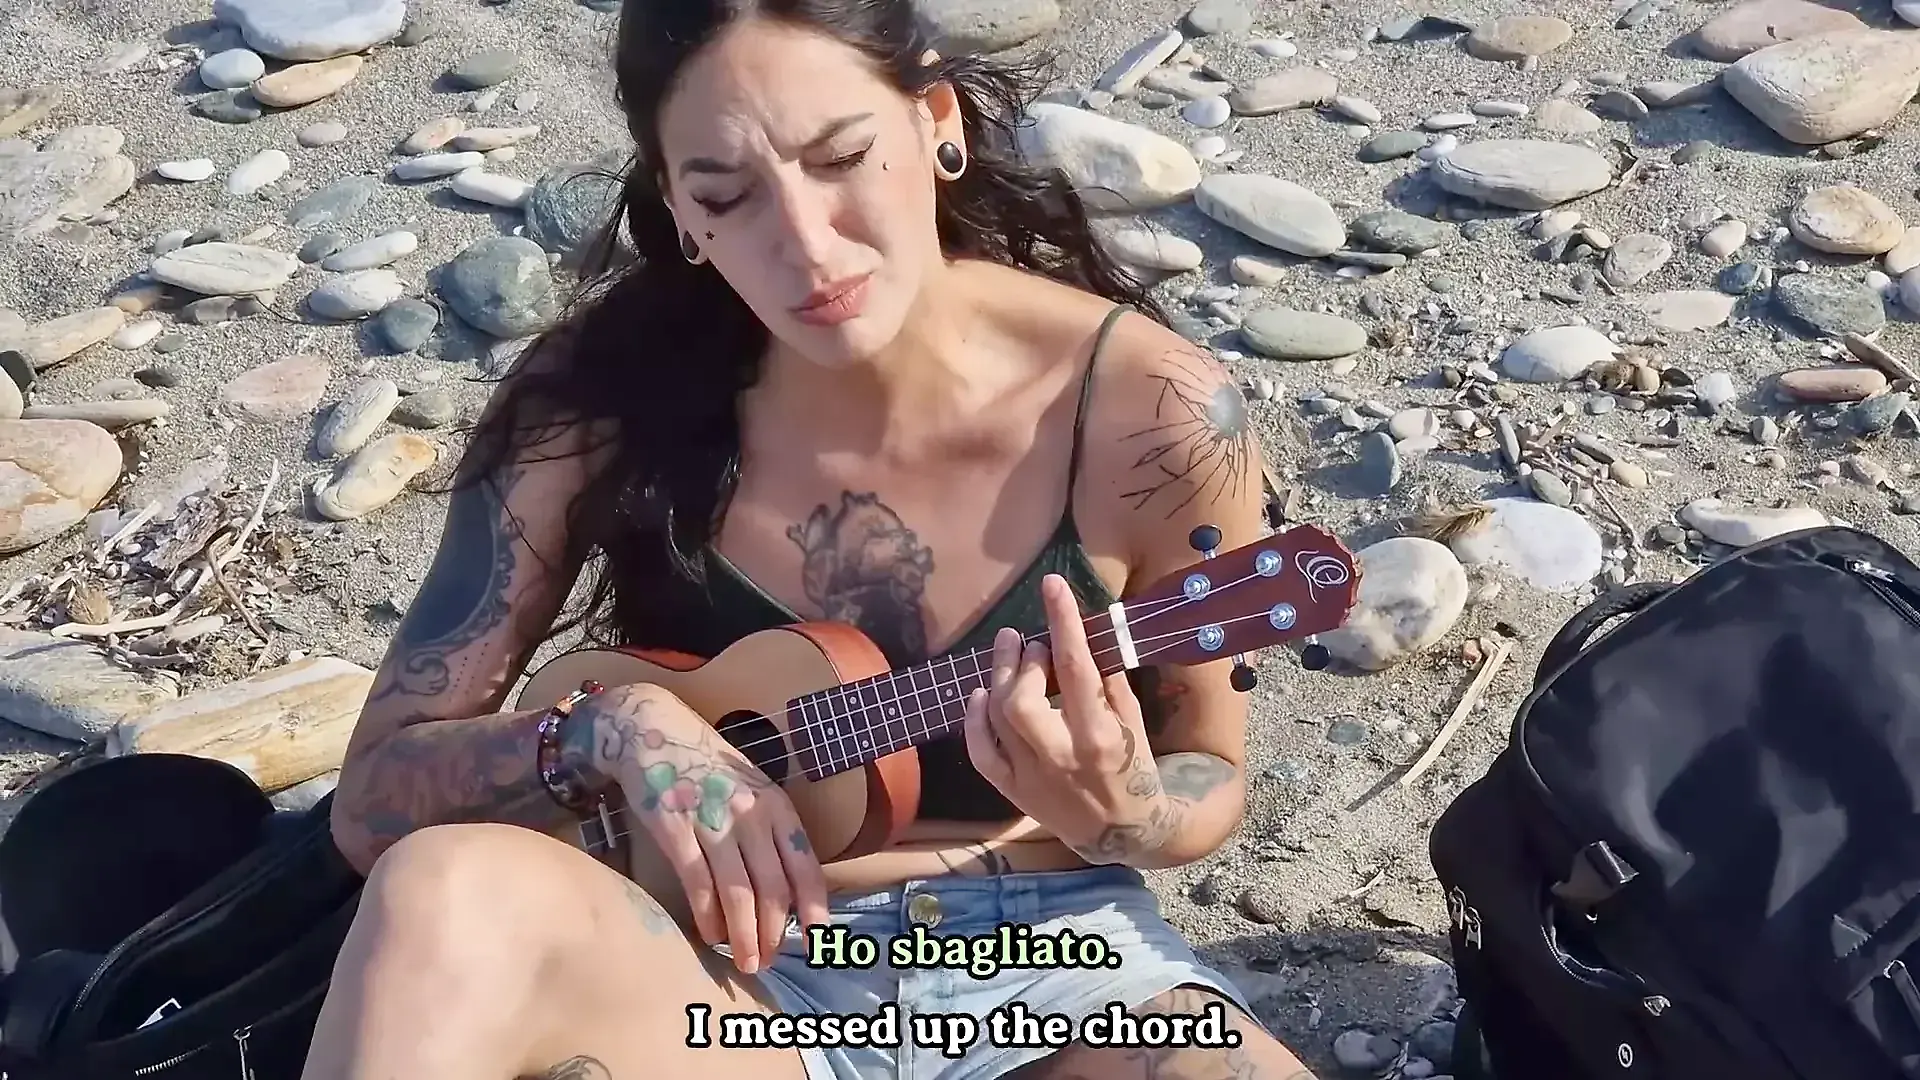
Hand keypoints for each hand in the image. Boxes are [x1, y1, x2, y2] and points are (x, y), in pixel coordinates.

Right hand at [583, 685, 829, 973]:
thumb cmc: (707, 768)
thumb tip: (784, 894)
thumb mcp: (752, 790)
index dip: (814, 908)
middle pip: (772, 889)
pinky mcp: (675, 828)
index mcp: (776, 807)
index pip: (805, 866)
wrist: (653, 730)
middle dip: (773, 934)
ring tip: (744, 962)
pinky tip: (709, 935)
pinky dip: (706, 915)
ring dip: (743, 935)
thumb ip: (769, 833)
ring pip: (738, 893)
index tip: (818, 940)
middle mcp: (750, 815)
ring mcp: (712, 821)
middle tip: (766, 962)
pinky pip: (697, 883)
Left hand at [960, 574, 1178, 864]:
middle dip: (1022, 660)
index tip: (1052, 585)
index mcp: (1100, 735)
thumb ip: (1109, 680)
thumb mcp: (1133, 722)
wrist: (1121, 832)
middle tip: (1031, 642)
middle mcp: (1062, 756)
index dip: (1063, 621)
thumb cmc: (1133, 769)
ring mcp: (1032, 777)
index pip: (1076, 668)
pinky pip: (981, 752)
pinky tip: (980, 694)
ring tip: (1010, 650)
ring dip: (998, 677)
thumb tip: (1087, 631)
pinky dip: (974, 720)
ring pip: (999, 720)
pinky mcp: (1013, 791)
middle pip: (1022, 700)